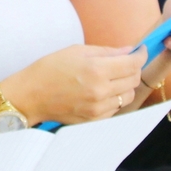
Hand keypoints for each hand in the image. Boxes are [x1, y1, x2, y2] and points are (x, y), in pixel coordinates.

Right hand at [3, 44, 144, 124]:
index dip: (140, 55)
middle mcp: (101, 91)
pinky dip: (115, 98)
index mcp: (96, 70)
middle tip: (126, 62)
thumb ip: (105, 51)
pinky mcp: (94, 120)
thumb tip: (127, 51)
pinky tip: (102, 91)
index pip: (132, 63)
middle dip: (133, 69)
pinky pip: (116, 108)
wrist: (29, 96)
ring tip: (113, 78)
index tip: (140, 50)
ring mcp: (98, 108)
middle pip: (134, 80)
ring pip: (128, 96)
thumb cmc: (48, 69)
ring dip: (126, 85)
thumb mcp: (75, 51)